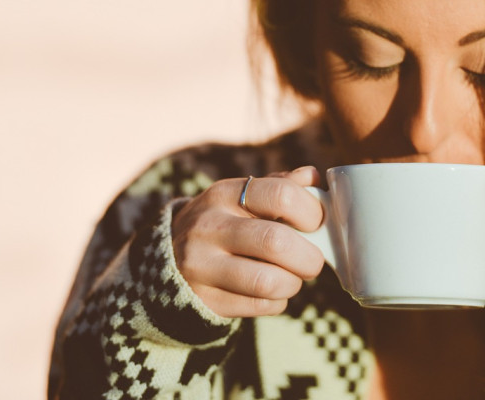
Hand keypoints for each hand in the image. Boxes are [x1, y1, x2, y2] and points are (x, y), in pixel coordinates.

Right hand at [171, 166, 324, 317]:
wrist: (168, 258)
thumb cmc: (223, 223)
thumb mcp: (242, 197)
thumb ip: (279, 186)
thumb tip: (314, 178)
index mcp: (225, 194)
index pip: (281, 195)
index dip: (311, 212)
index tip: (316, 224)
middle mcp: (209, 226)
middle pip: (276, 242)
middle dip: (308, 257)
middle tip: (312, 260)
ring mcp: (201, 265)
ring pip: (268, 281)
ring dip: (293, 283)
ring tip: (291, 277)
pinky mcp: (203, 299)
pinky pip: (258, 306)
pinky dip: (276, 301)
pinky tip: (271, 291)